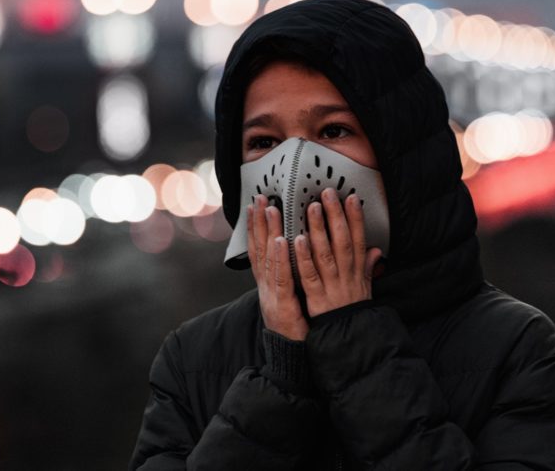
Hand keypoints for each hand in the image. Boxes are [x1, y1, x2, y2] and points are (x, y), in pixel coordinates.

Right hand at [247, 195, 308, 340]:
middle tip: (260, 198)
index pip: (259, 250)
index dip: (255, 228)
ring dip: (268, 233)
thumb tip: (299, 255)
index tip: (255, 206)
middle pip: (260, 249)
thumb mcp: (292, 298)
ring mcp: (272, 295)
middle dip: (259, 222)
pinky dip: (281, 259)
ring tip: (270, 210)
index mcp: (269, 284)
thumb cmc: (295, 327)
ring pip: (269, 259)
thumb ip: (294, 276)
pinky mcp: (283, 305)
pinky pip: (282, 278)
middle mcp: (266, 286)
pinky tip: (284, 241)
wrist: (290, 358)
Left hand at [295, 190, 383, 317]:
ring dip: (319, 230)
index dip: (356, 218)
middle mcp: (346, 275)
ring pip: (325, 253)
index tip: (352, 198)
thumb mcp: (366, 289)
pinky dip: (303, 258)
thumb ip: (367, 268)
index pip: (358, 239)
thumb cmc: (353, 313)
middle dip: (336, 216)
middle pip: (342, 241)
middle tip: (328, 194)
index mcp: (356, 271)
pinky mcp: (316, 298)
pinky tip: (297, 241)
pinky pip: (309, 275)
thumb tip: (375, 250)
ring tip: (313, 208)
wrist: (349, 340)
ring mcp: (331, 286)